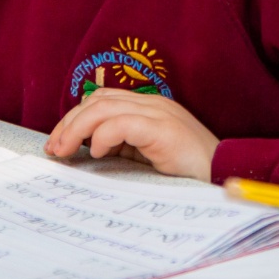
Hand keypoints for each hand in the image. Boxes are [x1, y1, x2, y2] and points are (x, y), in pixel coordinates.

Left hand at [43, 89, 219, 180]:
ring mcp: (159, 114)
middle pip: (98, 100)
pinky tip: (97, 152)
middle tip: (54, 149)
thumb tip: (86, 150)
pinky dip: (103, 135)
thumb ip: (123, 146)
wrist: (223, 178)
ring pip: (104, 107)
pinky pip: (123, 123)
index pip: (102, 100)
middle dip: (69, 123)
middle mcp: (152, 104)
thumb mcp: (148, 156)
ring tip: (65, 151)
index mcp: (149, 108)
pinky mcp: (163, 129)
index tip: (58, 143)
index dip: (74, 118)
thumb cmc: (188, 173)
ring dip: (76, 129)